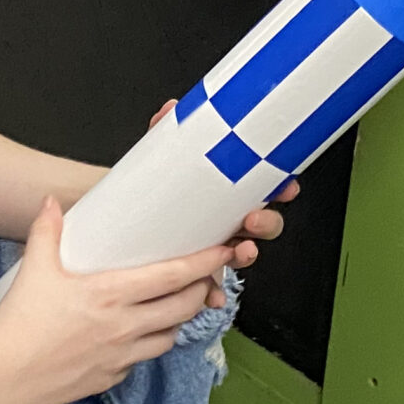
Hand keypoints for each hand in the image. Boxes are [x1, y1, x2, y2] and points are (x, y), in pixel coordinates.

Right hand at [0, 200, 243, 403]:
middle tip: (202, 277)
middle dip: (200, 290)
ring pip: (170, 337)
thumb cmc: (20, 322)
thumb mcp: (34, 269)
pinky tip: (136, 335)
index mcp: (112, 294)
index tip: (222, 251)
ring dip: (177, 320)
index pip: (173, 276)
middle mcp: (125, 326)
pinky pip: (142, 360)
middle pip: (183, 307)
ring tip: (172, 305)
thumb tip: (52, 203)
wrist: (3, 376)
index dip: (203, 263)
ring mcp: (122, 355)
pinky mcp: (112, 377)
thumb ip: (47, 232)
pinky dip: (148, 345)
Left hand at [150, 100, 298, 306]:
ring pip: (243, 253)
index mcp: (226, 192)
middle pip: (264, 224)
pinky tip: (212, 294)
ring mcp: (215, 246)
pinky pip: (213, 285)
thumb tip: (172, 109)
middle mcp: (227, 219)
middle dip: (266, 222)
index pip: (264, 188)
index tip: (285, 187)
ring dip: (246, 254)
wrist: (118, 223)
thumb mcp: (157, 159)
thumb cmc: (148, 189)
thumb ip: (165, 133)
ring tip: (238, 251)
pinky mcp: (198, 269)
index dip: (281, 188)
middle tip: (253, 217)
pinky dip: (215, 292)